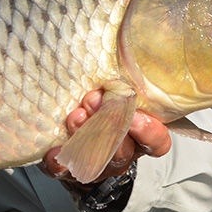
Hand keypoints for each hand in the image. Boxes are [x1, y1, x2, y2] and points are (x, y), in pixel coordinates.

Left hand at [40, 89, 171, 184]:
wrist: (78, 135)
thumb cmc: (103, 103)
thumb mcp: (119, 88)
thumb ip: (123, 77)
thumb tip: (118, 40)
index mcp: (139, 135)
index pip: (157, 141)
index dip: (150, 132)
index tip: (136, 114)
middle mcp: (122, 153)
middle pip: (124, 150)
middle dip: (109, 125)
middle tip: (93, 100)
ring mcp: (96, 165)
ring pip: (96, 160)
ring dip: (85, 137)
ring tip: (75, 116)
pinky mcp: (69, 169)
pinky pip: (64, 171)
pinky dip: (58, 162)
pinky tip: (54, 151)